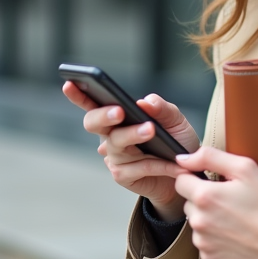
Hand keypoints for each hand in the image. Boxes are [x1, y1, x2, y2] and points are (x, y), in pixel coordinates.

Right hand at [65, 84, 198, 219]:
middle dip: (103, 115)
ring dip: (133, 135)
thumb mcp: (175, 121)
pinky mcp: (122, 175)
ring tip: (151, 130)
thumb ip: (162, 109)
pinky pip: (136, 166)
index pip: (93, 104)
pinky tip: (172, 163)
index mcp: (118, 117)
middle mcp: (111, 135)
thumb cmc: (176, 142)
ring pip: (116, 143)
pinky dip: (157, 163)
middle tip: (118, 111)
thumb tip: (145, 101)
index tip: (70, 83)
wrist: (187, 172)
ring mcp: (114, 157)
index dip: (78, 94)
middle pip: (94, 123)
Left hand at [174, 147, 257, 258]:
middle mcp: (198, 221)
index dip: (196, 178)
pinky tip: (233, 234)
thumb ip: (210, 157)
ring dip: (208, 219)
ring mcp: (202, 242)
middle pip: (188, 202)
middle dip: (203, 199)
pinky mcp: (209, 258)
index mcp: (204, 196)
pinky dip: (214, 238)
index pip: (181, 180)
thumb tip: (183, 159)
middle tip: (229, 201)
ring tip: (234, 219)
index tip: (212, 182)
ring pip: (196, 223)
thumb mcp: (245, 169)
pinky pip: (204, 242)